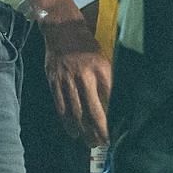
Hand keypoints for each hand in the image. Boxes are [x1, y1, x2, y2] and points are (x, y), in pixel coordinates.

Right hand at [42, 15, 111, 144]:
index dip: (113, 117)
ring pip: (76, 112)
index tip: (117, 131)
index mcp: (101, 69)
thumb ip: (108, 79)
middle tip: (105, 142)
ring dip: (84, 130)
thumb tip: (116, 102)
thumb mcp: (103, 58)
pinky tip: (73, 132)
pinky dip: (67, 122)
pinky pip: (61, 106)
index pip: (110, 99)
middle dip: (100, 130)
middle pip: (93, 110)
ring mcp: (67, 80)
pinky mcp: (54, 82)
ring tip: (91, 142)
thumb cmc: (86, 44)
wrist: (61, 30)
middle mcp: (84, 75)